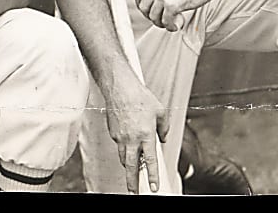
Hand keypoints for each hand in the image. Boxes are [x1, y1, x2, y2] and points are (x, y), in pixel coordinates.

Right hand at [104, 73, 169, 193]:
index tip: (153, 186)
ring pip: (124, 157)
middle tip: (134, 190)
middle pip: (131, 166)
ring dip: (128, 165)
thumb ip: (164, 128)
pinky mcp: (112, 132)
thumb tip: (163, 138)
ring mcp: (120, 136)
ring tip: (132, 171)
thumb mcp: (160, 111)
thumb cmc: (139, 96)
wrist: (120, 87)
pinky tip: (127, 142)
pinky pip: (119, 145)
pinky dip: (124, 148)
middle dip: (132, 181)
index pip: (150, 161)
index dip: (152, 176)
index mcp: (146, 135)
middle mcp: (132, 138)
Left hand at [134, 0, 218, 30]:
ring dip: (161, 22)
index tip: (150, 11)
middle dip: (151, 16)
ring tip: (171, 22)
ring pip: (153, 16)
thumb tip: (155, 2)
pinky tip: (178, 24)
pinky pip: (166, 22)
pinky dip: (171, 26)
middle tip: (161, 19)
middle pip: (143, 7)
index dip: (143, 6)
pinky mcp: (171, 5)